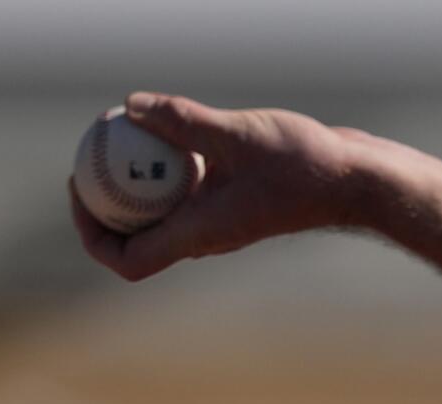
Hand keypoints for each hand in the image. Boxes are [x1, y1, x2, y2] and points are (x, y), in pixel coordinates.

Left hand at [69, 92, 361, 280]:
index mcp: (201, 234)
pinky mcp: (239, 198)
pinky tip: (178, 126)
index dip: (92, 233)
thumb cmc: (308, 168)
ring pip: (165, 210)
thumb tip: (131, 106)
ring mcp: (224, 218)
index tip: (82, 190)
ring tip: (127, 131)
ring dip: (139, 179)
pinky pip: (191, 189)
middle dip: (107, 200)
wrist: (359, 181)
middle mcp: (207, 235)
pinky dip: (173, 164)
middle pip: (137, 236)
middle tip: (93, 154)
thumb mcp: (239, 135)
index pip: (128, 260)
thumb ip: (184, 121)